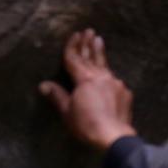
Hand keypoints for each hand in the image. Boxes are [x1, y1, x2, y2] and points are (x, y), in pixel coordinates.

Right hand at [39, 28, 135, 150]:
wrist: (113, 136)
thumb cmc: (86, 125)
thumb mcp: (67, 111)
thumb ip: (57, 96)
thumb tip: (43, 85)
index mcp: (84, 80)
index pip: (75, 59)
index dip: (72, 47)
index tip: (73, 35)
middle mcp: (101, 77)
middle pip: (91, 57)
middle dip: (88, 44)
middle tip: (88, 31)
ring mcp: (115, 83)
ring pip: (104, 65)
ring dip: (100, 52)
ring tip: (99, 40)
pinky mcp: (124, 93)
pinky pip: (113, 80)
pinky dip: (108, 74)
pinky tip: (108, 74)